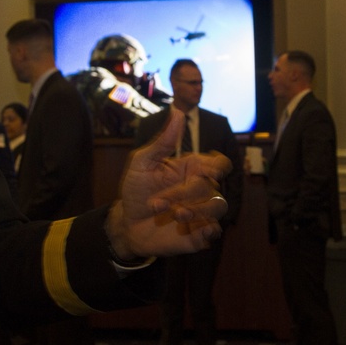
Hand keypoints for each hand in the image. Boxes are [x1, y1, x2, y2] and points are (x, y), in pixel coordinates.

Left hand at [107, 108, 230, 260]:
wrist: (126, 224)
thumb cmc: (136, 190)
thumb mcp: (142, 163)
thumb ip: (163, 141)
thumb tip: (178, 112)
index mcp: (191, 169)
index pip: (218, 163)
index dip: (217, 166)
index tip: (208, 171)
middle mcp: (200, 189)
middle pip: (211, 185)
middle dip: (185, 193)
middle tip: (158, 203)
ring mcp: (202, 211)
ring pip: (218, 206)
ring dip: (199, 210)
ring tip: (176, 214)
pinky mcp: (199, 233)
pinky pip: (215, 231)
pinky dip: (209, 230)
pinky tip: (197, 230)